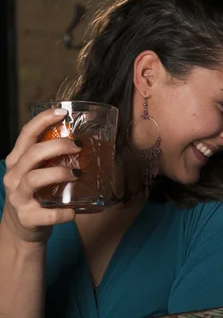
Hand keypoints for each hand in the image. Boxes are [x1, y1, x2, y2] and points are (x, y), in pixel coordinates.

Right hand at [1, 108, 81, 244]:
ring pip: (34, 179)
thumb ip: (53, 158)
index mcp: (18, 161)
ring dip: (59, 173)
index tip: (62, 112)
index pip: (26, 134)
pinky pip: (46, 214)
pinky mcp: (27, 217)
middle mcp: (14, 176)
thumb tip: (89, 141)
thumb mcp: (39, 171)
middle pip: (33, 154)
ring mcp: (18, 197)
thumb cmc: (38, 193)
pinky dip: (62, 212)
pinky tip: (73, 211)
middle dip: (58, 146)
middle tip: (79, 146)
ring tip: (78, 173)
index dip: (43, 120)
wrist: (23, 228)